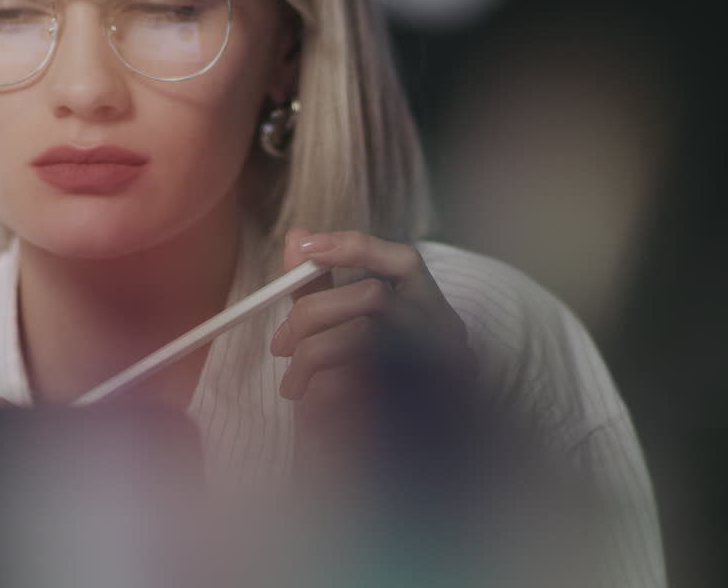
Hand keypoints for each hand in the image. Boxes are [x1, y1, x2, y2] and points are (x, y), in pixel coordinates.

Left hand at [272, 229, 474, 475]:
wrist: (363, 489)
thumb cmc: (352, 411)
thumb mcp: (335, 342)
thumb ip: (320, 291)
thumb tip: (296, 237)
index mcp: (433, 321)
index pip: (405, 263)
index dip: (356, 247)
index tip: (306, 247)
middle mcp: (447, 344)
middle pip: (375, 297)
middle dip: (314, 312)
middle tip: (281, 343)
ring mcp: (441, 380)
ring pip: (364, 334)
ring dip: (313, 352)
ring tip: (294, 384)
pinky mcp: (419, 417)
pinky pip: (359, 382)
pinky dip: (323, 386)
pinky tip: (309, 404)